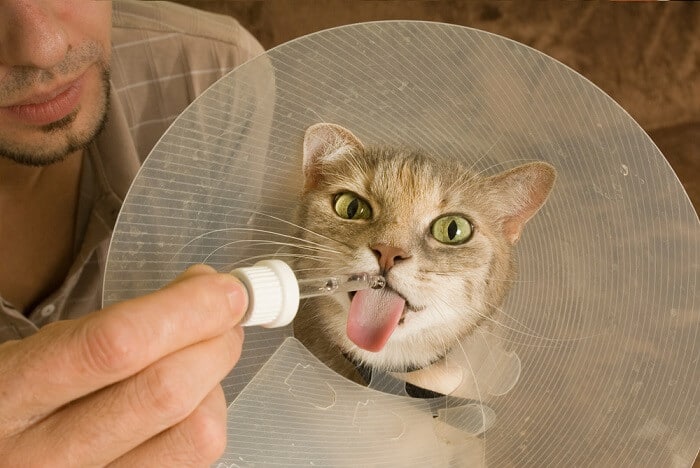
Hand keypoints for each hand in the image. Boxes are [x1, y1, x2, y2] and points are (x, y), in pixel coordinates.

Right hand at [0, 265, 246, 466]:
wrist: (7, 452)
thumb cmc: (28, 395)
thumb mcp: (51, 347)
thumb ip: (124, 319)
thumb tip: (206, 291)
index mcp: (14, 393)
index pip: (116, 345)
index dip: (187, 311)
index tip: (224, 290)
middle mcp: (47, 456)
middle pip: (166, 393)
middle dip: (216, 341)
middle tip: (226, 317)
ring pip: (196, 433)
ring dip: (216, 382)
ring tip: (204, 360)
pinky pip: (196, 456)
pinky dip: (208, 416)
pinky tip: (193, 399)